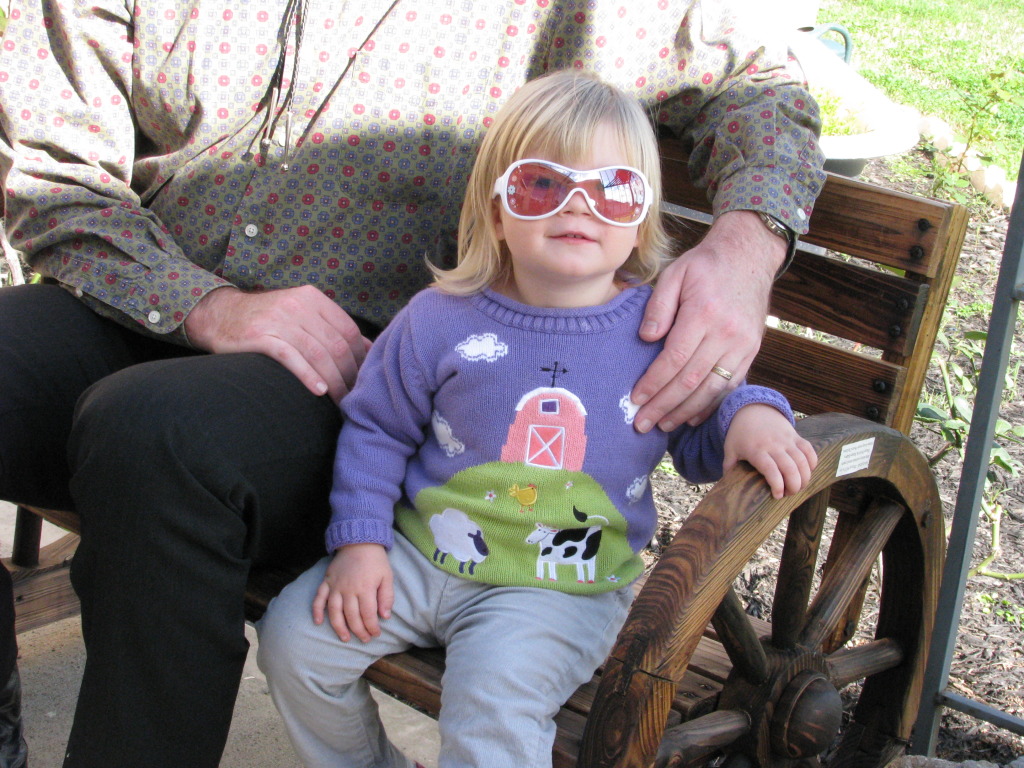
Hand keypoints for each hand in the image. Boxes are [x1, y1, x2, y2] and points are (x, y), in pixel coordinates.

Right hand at [184, 285, 371, 401]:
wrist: (220, 315)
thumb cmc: (268, 319)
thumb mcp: (302, 313)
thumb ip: (332, 326)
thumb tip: (370, 347)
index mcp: (312, 298)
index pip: (348, 330)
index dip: (361, 357)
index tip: (365, 379)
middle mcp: (297, 305)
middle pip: (335, 344)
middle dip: (349, 374)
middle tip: (355, 396)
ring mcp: (278, 319)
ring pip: (317, 353)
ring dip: (333, 381)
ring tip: (340, 401)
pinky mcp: (259, 336)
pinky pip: (291, 357)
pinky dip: (308, 376)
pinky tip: (319, 392)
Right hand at [313, 544, 393, 642]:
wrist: (359, 541)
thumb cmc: (376, 561)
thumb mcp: (387, 576)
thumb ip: (387, 597)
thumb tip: (385, 616)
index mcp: (365, 588)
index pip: (368, 614)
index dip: (372, 627)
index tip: (375, 634)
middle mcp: (349, 589)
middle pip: (352, 616)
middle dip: (358, 631)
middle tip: (364, 639)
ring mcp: (335, 586)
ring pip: (334, 612)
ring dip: (339, 627)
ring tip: (345, 638)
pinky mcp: (327, 581)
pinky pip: (319, 598)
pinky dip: (317, 610)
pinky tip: (317, 622)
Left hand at [631, 210, 785, 431]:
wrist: (749, 256)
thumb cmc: (705, 265)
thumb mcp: (675, 273)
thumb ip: (658, 305)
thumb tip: (646, 338)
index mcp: (703, 313)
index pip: (674, 359)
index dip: (653, 383)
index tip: (636, 399)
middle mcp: (726, 333)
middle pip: (690, 380)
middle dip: (663, 405)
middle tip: (642, 423)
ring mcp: (743, 344)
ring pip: (711, 388)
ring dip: (685, 411)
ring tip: (663, 425)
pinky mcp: (752, 351)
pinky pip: (730, 384)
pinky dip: (710, 404)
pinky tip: (692, 416)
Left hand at [723, 405, 816, 498]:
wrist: (752, 409)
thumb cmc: (740, 433)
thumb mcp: (730, 449)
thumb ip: (729, 468)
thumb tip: (727, 487)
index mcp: (756, 450)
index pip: (771, 470)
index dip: (777, 485)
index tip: (777, 496)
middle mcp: (774, 445)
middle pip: (791, 468)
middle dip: (794, 486)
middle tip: (789, 493)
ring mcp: (786, 439)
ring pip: (803, 461)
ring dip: (805, 478)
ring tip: (798, 486)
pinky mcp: (795, 435)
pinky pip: (809, 450)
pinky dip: (812, 462)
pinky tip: (807, 471)